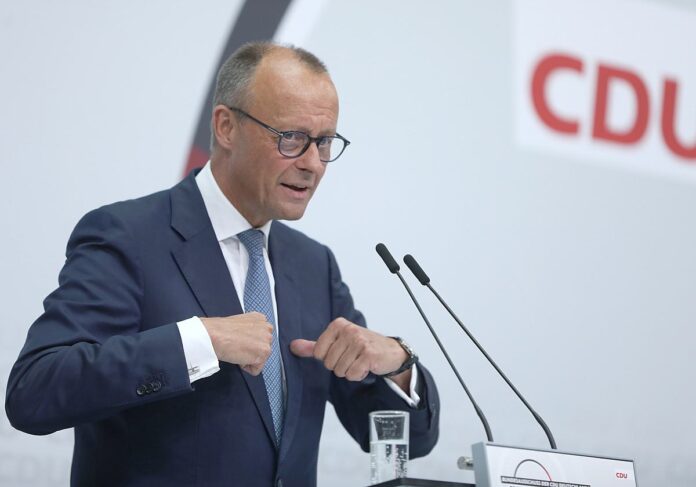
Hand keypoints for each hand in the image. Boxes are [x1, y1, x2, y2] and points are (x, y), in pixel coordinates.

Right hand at [201, 312, 273, 375]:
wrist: (215, 336)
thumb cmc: (221, 331)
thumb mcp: (240, 324)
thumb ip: (249, 330)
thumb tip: (250, 340)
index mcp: (260, 319)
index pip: (261, 337)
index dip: (250, 343)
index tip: (241, 343)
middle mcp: (267, 328)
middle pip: (263, 348)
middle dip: (252, 351)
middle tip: (239, 347)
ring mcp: (267, 340)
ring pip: (261, 358)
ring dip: (249, 359)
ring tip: (237, 350)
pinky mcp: (264, 353)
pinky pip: (257, 369)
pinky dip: (246, 367)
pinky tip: (238, 356)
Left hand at [290, 318, 409, 386]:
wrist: (390, 351)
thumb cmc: (361, 347)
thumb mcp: (336, 343)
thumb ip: (314, 346)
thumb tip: (292, 346)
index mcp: (338, 325)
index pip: (318, 353)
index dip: (328, 358)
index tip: (342, 352)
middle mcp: (349, 330)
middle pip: (329, 363)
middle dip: (340, 366)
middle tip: (353, 358)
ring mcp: (360, 341)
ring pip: (340, 370)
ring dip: (349, 371)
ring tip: (360, 362)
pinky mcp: (369, 354)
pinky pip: (352, 374)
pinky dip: (358, 375)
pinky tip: (366, 367)